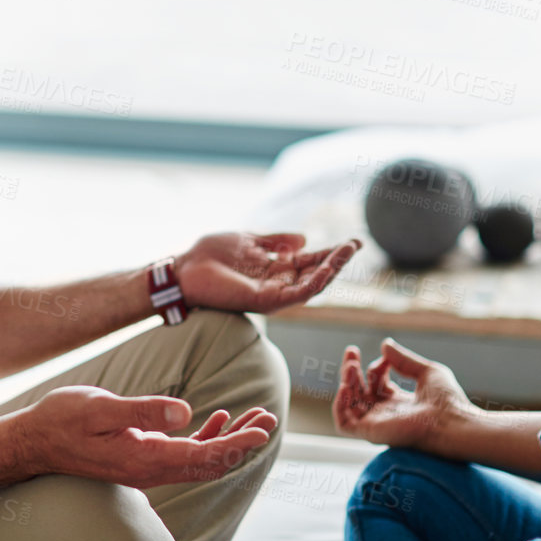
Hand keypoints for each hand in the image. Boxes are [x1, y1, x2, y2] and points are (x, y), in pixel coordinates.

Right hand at [14, 385, 276, 488]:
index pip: (204, 457)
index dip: (238, 444)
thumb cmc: (62, 420)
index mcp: (144, 458)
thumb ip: (143, 410)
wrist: (32, 442)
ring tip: (254, 416)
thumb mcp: (100, 407)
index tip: (265, 430)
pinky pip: (183, 455)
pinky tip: (215, 419)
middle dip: (242, 442)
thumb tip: (186, 412)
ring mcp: (146, 467)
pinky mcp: (140, 459)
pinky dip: (205, 439)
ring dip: (229, 440)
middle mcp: (150, 470)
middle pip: (210, 463)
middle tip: (269, 418)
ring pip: (200, 460)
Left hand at [175, 232, 360, 314]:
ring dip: (331, 270)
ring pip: (312, 286)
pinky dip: (314, 284)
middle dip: (338, 260)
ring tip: (346, 252)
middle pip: (316, 273)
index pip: (310, 260)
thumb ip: (276, 241)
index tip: (352, 240)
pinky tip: (327, 270)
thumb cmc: (210, 254)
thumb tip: (304, 238)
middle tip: (356, 244)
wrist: (184, 268)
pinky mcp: (265, 301)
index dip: (331, 251)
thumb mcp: (249, 240)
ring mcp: (273, 293)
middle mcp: (278, 282)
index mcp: (275, 267)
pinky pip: (297, 296)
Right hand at [331, 338, 474, 451]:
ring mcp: (377, 424)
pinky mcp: (371, 433)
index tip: (386, 358)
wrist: (452, 421)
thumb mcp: (427, 371)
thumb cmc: (448, 401)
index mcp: (399, 402)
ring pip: (349, 404)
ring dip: (346, 382)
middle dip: (351, 370)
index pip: (376, 384)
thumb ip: (404, 360)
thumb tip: (385, 345)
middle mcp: (386, 414)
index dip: (375, 367)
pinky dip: (340, 405)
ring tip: (351, 366)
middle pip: (358, 392)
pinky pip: (344, 423)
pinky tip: (346, 387)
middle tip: (351, 351)